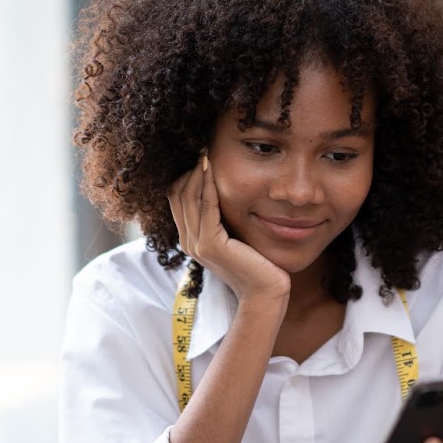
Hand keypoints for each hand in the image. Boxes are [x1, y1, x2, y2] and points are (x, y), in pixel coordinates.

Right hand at [167, 152, 289, 303]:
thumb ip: (224, 222)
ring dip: (198, 173)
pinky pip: (205, 207)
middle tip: (203, 148)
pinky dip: (208, 186)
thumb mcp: (236, 238)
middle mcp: (188, 242)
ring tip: (206, 153)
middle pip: (178, 195)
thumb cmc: (257, 266)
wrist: (265, 293)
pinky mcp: (210, 245)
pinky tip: (214, 170)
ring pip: (188, 198)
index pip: (178, 199)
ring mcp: (197, 244)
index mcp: (191, 240)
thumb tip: (224, 196)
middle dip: (190, 170)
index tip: (202, 157)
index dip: (187, 176)